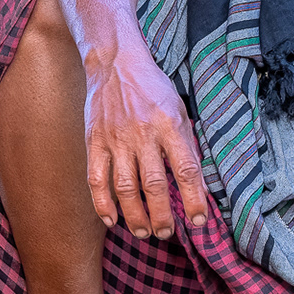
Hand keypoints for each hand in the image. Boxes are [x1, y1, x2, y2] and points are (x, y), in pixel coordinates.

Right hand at [83, 44, 211, 239]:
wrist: (115, 61)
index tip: (199, 220)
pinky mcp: (94, 140)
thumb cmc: (152, 87)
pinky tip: (111, 220)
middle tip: (167, 233)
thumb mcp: (179, 110)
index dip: (194, 199)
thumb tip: (199, 185)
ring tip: (143, 232)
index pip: (186, 170)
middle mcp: (142, 133)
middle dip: (162, 216)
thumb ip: (188, 146)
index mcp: (169, 124)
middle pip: (154, 185)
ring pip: (125, 187)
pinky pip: (96, 178)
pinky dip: (102, 203)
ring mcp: (115, 138)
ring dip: (135, 216)